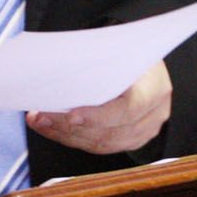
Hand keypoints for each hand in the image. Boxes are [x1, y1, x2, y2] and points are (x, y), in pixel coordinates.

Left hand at [29, 60, 171, 154]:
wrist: (144, 57)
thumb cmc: (129, 51)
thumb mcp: (120, 49)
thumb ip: (99, 64)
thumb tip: (60, 71)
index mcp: (155, 88)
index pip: (129, 109)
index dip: (99, 116)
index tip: (71, 115)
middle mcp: (154, 114)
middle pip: (110, 132)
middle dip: (70, 127)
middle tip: (41, 116)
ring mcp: (144, 130)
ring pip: (102, 143)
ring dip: (66, 135)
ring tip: (41, 121)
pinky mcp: (132, 139)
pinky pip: (100, 146)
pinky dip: (74, 138)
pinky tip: (54, 129)